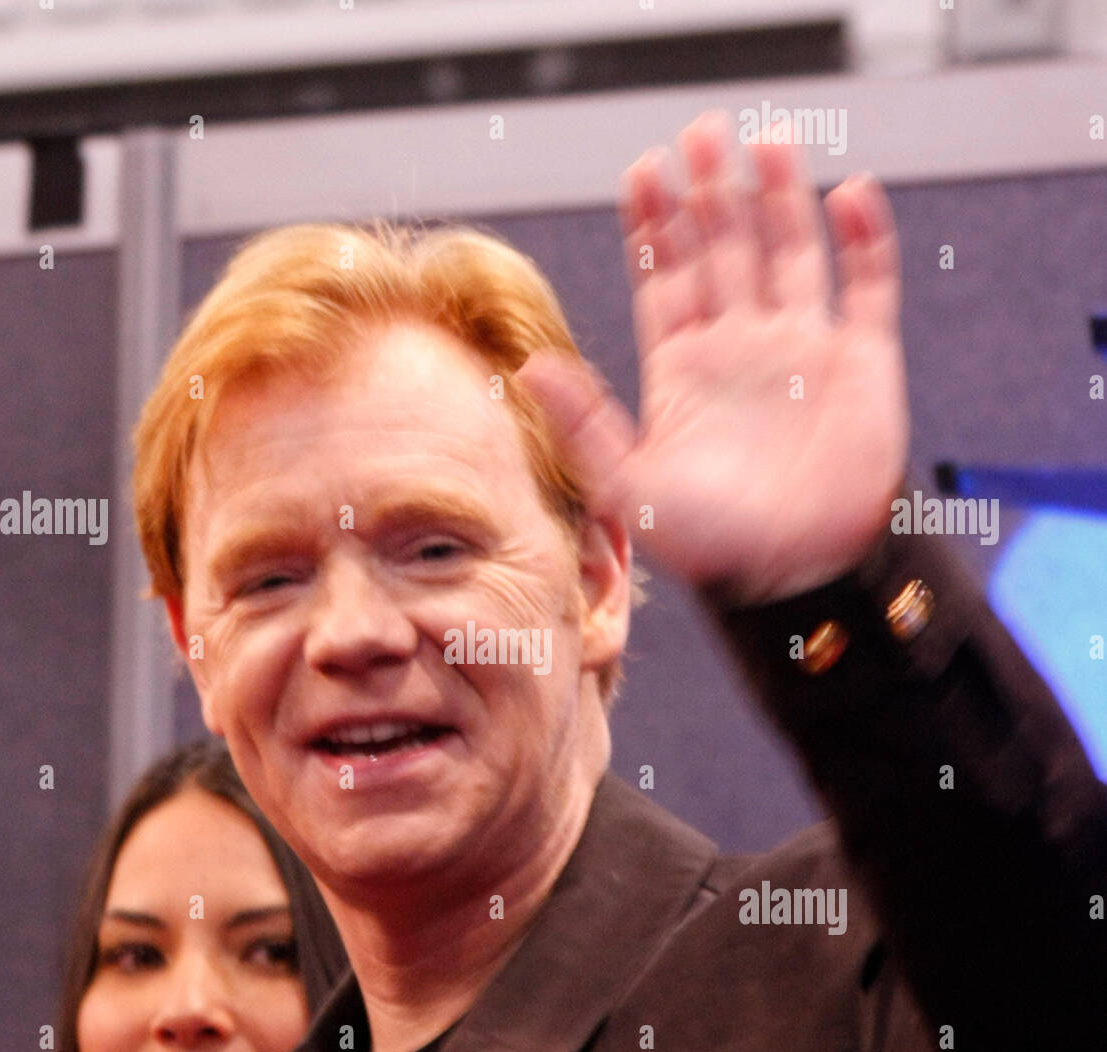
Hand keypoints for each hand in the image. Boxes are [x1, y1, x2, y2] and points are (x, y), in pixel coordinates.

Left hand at [515, 109, 908, 605]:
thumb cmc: (711, 545)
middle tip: (700, 132)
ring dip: (779, 198)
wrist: (794, 578)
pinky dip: (863, 241)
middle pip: (723, 250)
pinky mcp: (861, 363)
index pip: (664, 278)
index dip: (653, 226)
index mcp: (682, 371)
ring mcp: (801, 350)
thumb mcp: (630, 487)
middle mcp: (739, 350)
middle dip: (710, 192)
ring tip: (765, 142)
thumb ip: (582, 424)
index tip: (642, 169)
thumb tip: (528, 367)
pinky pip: (866, 287)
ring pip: (790, 252)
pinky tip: (850, 194)